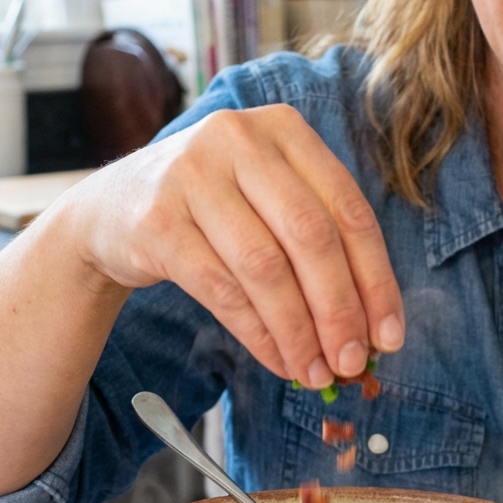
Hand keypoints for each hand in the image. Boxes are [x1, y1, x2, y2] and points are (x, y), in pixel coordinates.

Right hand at [68, 105, 404, 388]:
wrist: (112, 211)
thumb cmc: (214, 210)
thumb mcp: (268, 200)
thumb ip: (318, 244)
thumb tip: (372, 328)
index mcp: (283, 129)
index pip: (348, 208)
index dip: (375, 278)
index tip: (390, 335)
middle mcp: (238, 138)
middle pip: (310, 236)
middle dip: (339, 310)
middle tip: (352, 363)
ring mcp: (191, 174)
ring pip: (265, 267)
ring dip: (298, 331)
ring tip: (316, 373)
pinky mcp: (157, 219)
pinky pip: (221, 289)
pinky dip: (257, 333)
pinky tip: (279, 359)